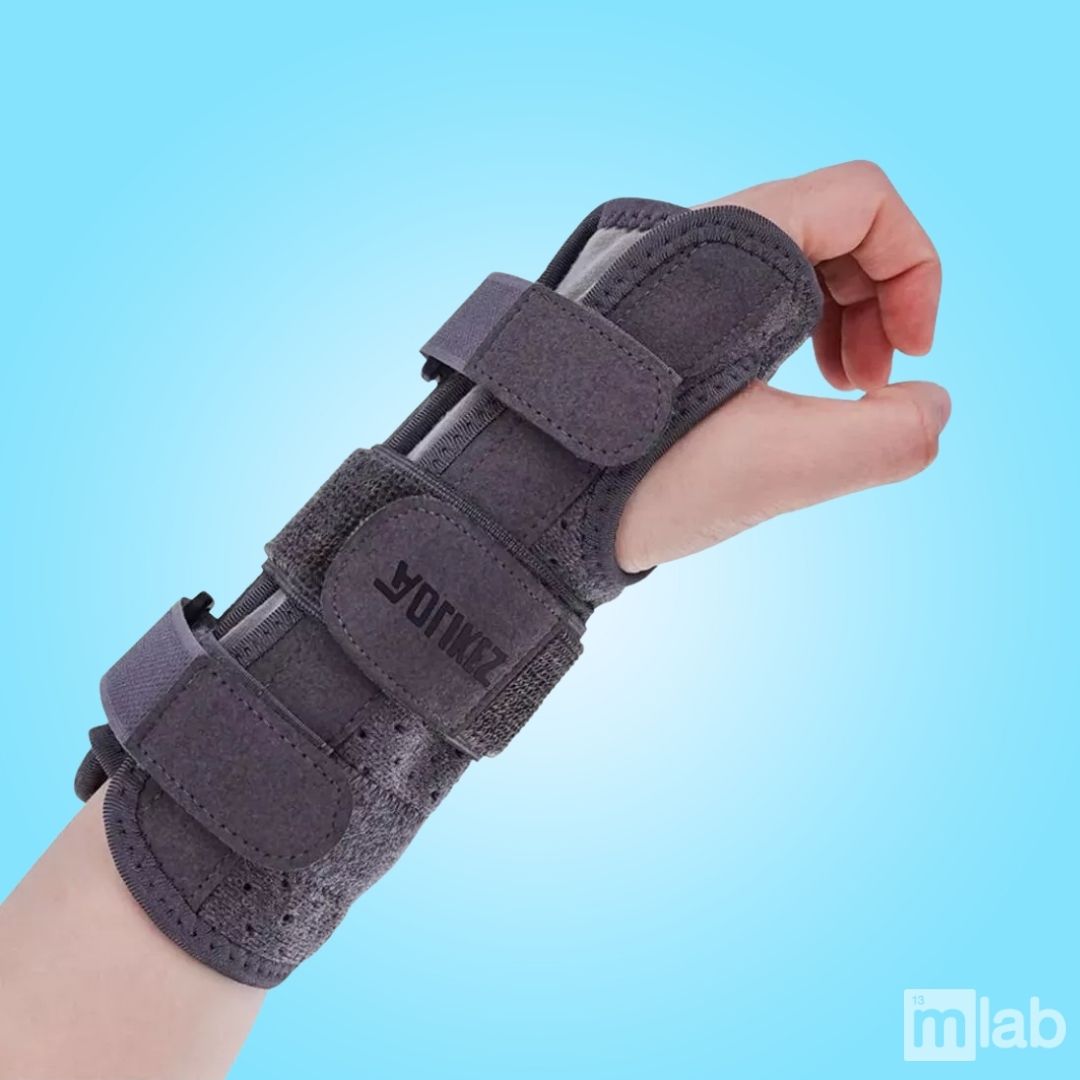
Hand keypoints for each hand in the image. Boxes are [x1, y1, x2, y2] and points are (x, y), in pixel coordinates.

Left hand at [616, 161, 947, 571]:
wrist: (517, 509)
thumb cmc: (630, 487)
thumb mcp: (775, 471)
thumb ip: (884, 440)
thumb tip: (930, 404)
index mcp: (726, 251)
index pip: (862, 197)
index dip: (914, 268)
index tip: (911, 355)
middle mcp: (689, 244)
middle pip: (828, 227)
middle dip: (876, 301)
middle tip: (874, 387)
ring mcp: (664, 279)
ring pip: (784, 263)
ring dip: (835, 319)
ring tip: (838, 396)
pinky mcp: (649, 317)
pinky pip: (741, 298)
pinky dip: (785, 333)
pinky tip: (783, 396)